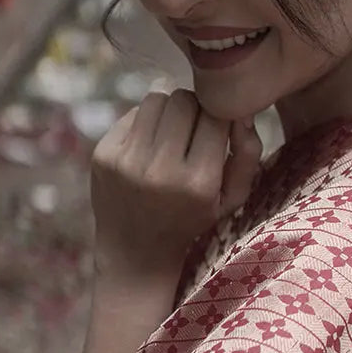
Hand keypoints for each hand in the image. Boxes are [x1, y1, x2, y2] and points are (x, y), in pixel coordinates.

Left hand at [90, 90, 260, 285]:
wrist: (135, 253)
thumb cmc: (192, 221)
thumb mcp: (232, 200)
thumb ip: (248, 155)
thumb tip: (242, 112)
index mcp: (199, 183)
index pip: (215, 115)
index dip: (218, 116)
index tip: (216, 128)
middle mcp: (161, 170)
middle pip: (183, 100)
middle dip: (193, 108)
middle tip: (193, 129)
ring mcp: (127, 161)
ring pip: (156, 99)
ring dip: (168, 110)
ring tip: (170, 134)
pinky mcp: (103, 154)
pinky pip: (132, 114)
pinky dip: (144, 122)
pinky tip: (147, 146)